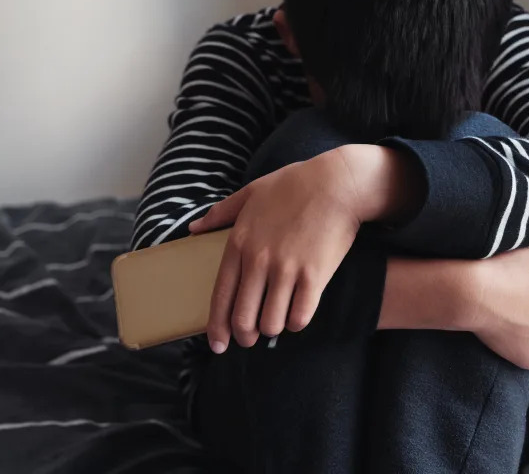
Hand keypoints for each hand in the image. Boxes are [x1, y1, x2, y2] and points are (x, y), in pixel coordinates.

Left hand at [189, 144, 412, 352]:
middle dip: (244, 336)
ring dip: (272, 329)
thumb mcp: (250, 193)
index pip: (220, 296)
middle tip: (250, 339)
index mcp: (239, 242)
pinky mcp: (314, 275)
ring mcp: (286, 269)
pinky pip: (299, 316)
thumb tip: (193, 228)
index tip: (217, 344)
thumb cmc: (293, 185)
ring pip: (271, 323)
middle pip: (243, 317)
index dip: (217, 326)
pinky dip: (296, 322)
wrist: (336, 183)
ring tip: (277, 322)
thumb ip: (220, 213)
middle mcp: (258, 260)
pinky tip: (298, 315)